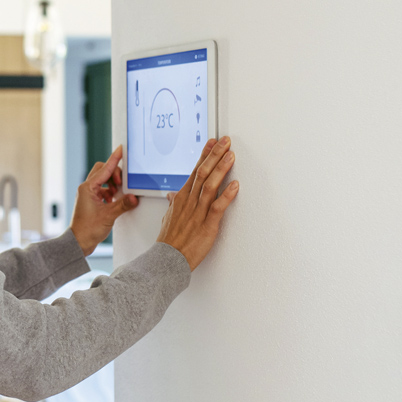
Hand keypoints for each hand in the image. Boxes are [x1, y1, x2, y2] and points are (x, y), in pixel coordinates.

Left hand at [71, 145, 138, 254]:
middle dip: (114, 174)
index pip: (104, 169)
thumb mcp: (109, 216)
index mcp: (87, 188)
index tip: (120, 149)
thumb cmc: (87, 229)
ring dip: (113, 183)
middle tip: (122, 185)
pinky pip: (102, 189)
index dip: (114, 159)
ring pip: (103, 180)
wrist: (79, 242)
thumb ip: (123, 205)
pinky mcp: (91, 201)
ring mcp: (88, 194)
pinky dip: (110, 191)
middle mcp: (86, 189)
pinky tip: (114, 200)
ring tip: (119, 193)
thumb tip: (134, 197)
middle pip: (103, 171)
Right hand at [157, 136, 239, 270]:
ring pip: (210, 185)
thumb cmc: (169, 240)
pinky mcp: (207, 225)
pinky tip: (235, 185)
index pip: (194, 171)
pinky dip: (226, 195)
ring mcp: (198, 212)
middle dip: (215, 155)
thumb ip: (174, 205)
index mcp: (181, 198)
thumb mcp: (169, 218)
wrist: (167, 259)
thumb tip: (173, 196)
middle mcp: (189, 202)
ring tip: (231, 156)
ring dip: (221, 169)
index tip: (213, 143)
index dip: (205, 156)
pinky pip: (218, 207)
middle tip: (225, 142)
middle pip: (203, 173)